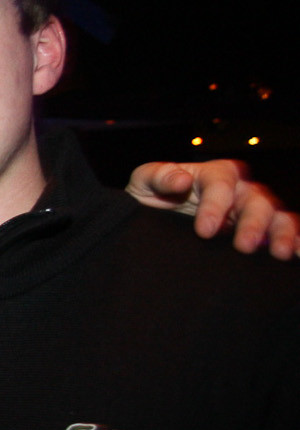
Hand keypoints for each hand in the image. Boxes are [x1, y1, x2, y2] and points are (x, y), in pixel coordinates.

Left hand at [127, 159, 296, 259]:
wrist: (152, 221)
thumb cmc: (151, 196)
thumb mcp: (144, 182)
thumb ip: (159, 176)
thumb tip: (182, 180)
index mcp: (213, 175)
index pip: (221, 183)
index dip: (215, 204)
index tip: (204, 230)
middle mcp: (239, 190)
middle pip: (255, 199)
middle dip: (252, 222)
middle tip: (244, 246)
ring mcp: (252, 211)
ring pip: (276, 215)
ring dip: (281, 232)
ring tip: (279, 253)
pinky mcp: (262, 232)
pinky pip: (286, 231)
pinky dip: (294, 240)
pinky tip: (296, 254)